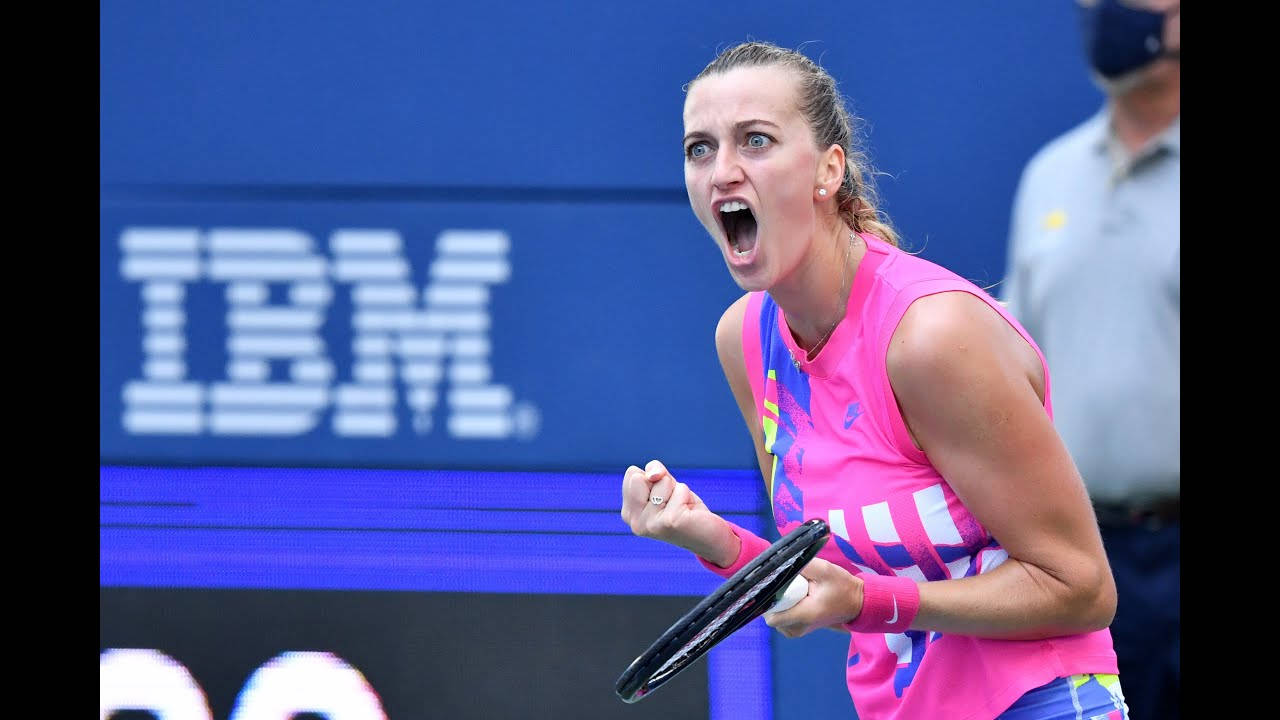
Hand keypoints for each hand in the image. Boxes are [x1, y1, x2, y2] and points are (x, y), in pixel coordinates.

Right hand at [620, 460, 736, 564]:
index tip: (663, 497)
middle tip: (673, 502)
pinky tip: (689, 514)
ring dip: (678, 491)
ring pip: (662, 481)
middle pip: (639, 476)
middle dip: (662, 482)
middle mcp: (634, 522)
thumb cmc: (686, 509)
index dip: (653, 478)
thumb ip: (654, 472)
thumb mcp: (666, 485)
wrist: (710, 539)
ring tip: (682, 509)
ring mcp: (649, 524)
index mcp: (629, 513)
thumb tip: (654, 475)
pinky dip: (688, 497)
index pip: (632, 473)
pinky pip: (680, 490)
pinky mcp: (669, 522)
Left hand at [763, 556, 863, 637]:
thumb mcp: (824, 569)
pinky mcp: (798, 629)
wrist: (856, 602)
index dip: (769, 600)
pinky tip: (795, 598)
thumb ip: (801, 565)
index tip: (775, 586)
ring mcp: (798, 630)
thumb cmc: (842, 586)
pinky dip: (784, 608)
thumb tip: (779, 563)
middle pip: (771, 615)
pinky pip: (781, 618)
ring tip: (795, 592)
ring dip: (780, 603)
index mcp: (805, 615)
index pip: (772, 617)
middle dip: (774, 598)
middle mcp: (798, 627)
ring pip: (775, 616)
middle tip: (788, 586)